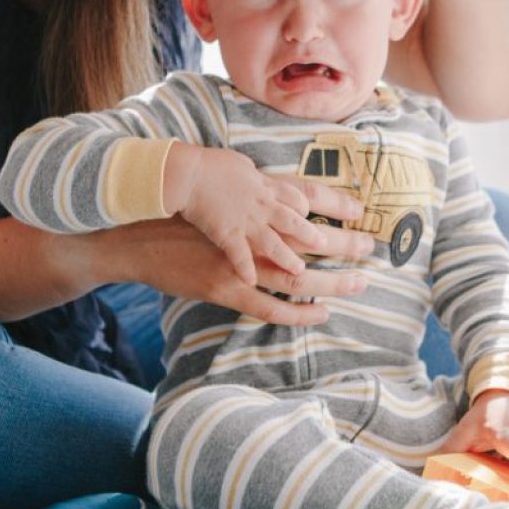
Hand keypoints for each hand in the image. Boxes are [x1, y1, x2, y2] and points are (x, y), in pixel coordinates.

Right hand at [96, 211, 371, 326]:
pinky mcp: (227, 287)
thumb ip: (245, 199)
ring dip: (332, 279)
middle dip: (344, 243)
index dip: (334, 203)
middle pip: (310, 238)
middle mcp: (251, 232)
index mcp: (248, 205)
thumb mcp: (214, 197)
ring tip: (359, 283)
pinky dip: (298, 311)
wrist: (136, 235)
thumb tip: (270, 196)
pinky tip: (319, 312)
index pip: (302, 199)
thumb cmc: (174, 213)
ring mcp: (241, 262)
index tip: (361, 210)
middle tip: (372, 248)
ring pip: (299, 275)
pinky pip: (271, 305)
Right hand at [167, 144, 337, 285]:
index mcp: (265, 185)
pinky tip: (253, 282)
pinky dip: (247, 269)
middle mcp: (261, 205)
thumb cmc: (208, 164)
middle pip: (295, 222)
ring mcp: (244, 222)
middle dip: (317, 235)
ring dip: (289, 258)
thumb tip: (257, 178)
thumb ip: (252, 178)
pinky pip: (240, 256)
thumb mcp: (239, 165)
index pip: (298, 197)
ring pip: (274, 244)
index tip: (324, 215)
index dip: (313, 207)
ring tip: (301, 270)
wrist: (184, 172)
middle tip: (334, 245)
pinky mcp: (224, 235)